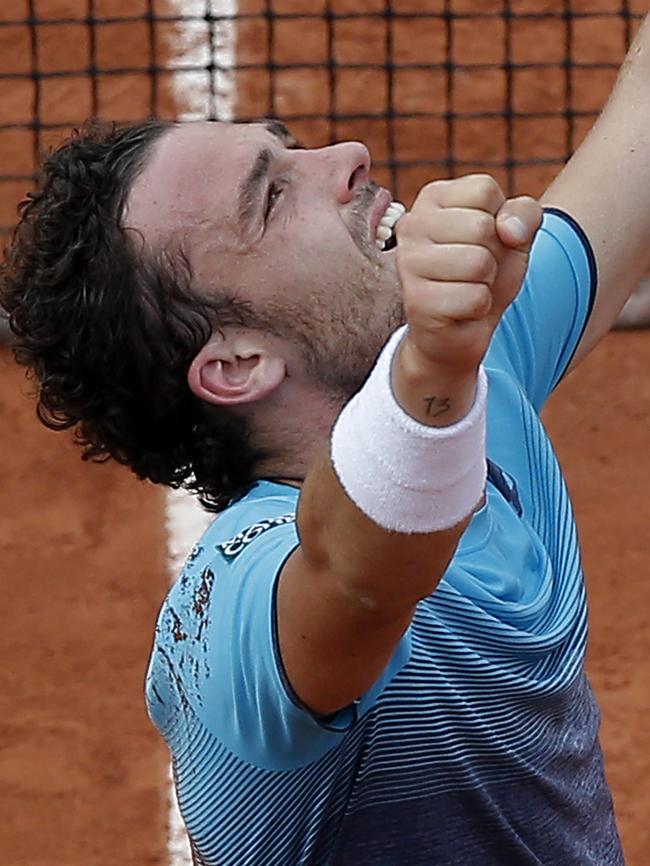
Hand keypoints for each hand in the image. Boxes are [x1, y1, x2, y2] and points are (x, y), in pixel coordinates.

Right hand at [395, 174, 541, 371]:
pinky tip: (460, 310)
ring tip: (467, 288)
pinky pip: (474, 298)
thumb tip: (509, 231)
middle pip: (482, 226)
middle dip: (494, 255)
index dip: (499, 220)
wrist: (461, 328)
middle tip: (475, 271)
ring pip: (479, 263)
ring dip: (486, 283)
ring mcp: (408, 263)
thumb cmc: (484, 274)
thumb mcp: (514, 234)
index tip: (483, 240)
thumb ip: (524, 213)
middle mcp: (412, 225)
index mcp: (432, 198)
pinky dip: (479, 308)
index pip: (484, 190)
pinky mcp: (416, 300)